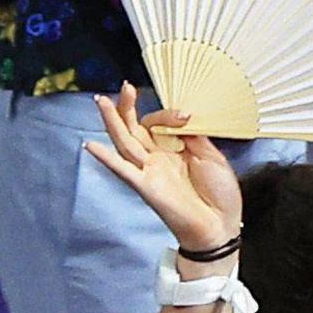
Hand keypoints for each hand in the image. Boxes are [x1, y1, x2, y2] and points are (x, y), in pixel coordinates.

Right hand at [85, 87, 243, 255]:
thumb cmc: (219, 194)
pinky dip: (106, 158)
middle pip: (136, 128)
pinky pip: (123, 170)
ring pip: (125, 142)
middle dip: (128, 107)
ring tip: (102, 102)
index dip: (168, 114)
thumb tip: (182, 116)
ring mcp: (150, 171)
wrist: (221, 226)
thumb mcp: (211, 156)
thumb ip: (194, 136)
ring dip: (112, 122)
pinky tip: (91, 145)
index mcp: (175, 149)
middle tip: (125, 87)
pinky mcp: (145, 186)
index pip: (160, 123)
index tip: (185, 115)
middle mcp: (158, 158)